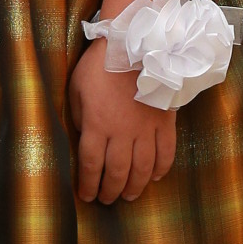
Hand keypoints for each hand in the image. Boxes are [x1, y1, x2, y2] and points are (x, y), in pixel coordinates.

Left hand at [69, 44, 176, 204]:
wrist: (134, 43)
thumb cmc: (100, 65)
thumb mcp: (76, 89)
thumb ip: (80, 118)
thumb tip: (85, 139)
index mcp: (97, 125)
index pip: (91, 166)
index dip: (88, 185)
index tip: (86, 196)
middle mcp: (122, 133)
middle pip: (117, 172)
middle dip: (111, 190)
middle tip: (108, 199)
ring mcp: (146, 129)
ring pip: (142, 169)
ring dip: (136, 186)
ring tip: (130, 195)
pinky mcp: (164, 121)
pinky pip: (166, 152)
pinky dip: (161, 168)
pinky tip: (155, 177)